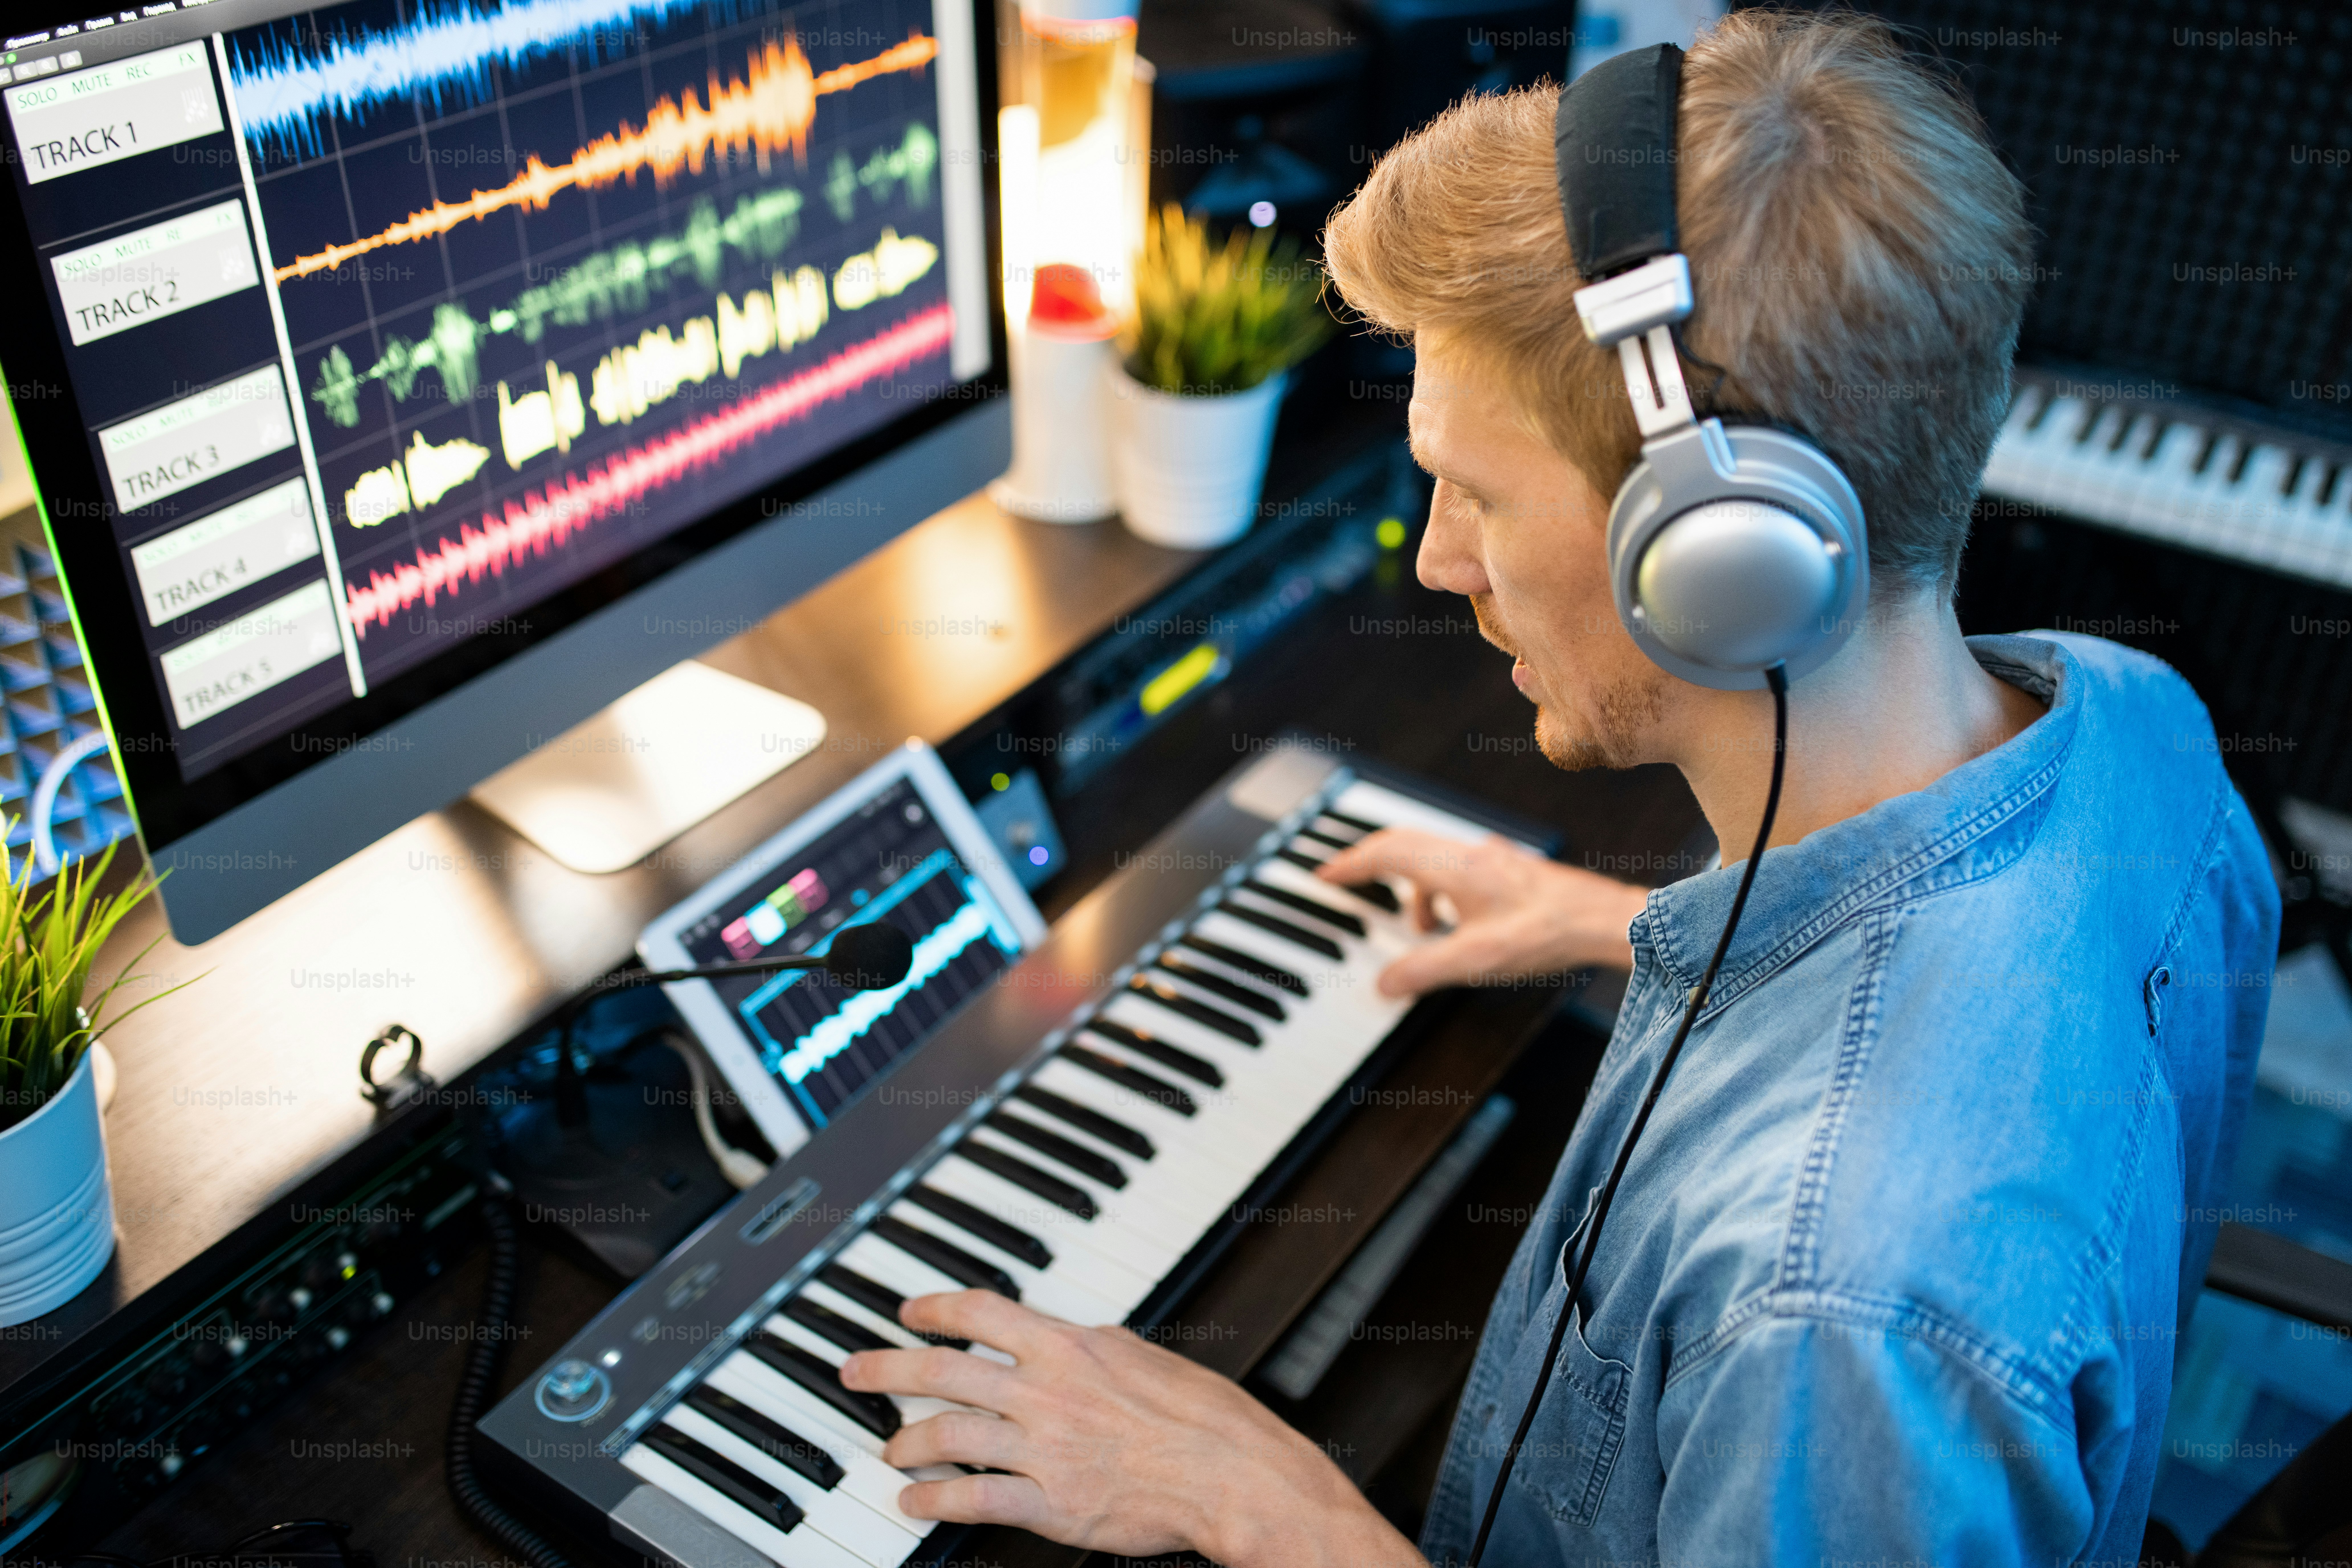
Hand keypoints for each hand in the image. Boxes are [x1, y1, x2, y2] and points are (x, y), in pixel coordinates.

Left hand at [837, 1291, 1422, 1567]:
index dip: (934, 1308)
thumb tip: (1060, 1336)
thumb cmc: (1202, 1417)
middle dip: (887, 1369)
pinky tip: (913, 1504)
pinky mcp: (1052, 1504)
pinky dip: (933, 1502)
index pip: (981, 1312)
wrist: (1231, 1474)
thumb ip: (1087, 1348)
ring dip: (905, 1443)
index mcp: (1070, 1347)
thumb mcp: (1139, 1356)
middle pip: (944, 1371)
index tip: (907, 1312)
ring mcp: (1045, 1449)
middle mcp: (1047, 1392)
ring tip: (888, 1451)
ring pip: (947, 1435)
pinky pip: (972, 1499)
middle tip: (854, 1372)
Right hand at [1317, 828, 1649, 994]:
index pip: (1385, 852)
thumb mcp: (1476, 960)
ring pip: (1432, 857)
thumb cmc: (1546, 933)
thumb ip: (1424, 971)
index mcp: (1453, 867)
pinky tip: (1455, 925)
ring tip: (1415, 927)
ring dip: (1412, 886)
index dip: (1349, 863)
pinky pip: (1458, 870)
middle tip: (1346, 881)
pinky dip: (1441, 893)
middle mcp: (1470, 853)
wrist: (1603, 920)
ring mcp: (1492, 859)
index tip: (1324, 874)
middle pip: (1403, 843)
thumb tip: (1385, 984)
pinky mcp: (1509, 870)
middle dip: (1370, 864)